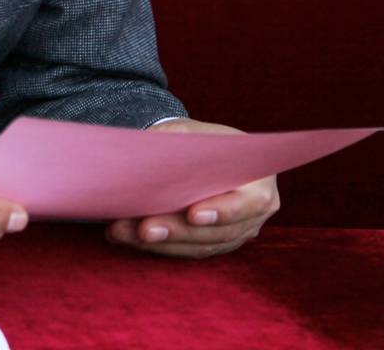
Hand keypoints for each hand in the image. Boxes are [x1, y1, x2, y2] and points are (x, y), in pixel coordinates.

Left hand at [104, 118, 278, 257]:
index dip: (223, 211)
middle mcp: (255, 210)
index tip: (192, 214)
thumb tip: (149, 152)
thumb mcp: (189, 131)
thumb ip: (177, 140)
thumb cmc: (196, 140)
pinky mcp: (215, 244)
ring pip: (200, 245)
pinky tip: (130, 238)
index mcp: (259, 176)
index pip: (249, 202)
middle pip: (219, 231)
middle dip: (178, 230)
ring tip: (124, 232)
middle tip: (144, 229)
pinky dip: (159, 246)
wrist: (194, 154)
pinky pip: (188, 251)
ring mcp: (238, 231)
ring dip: (160, 242)